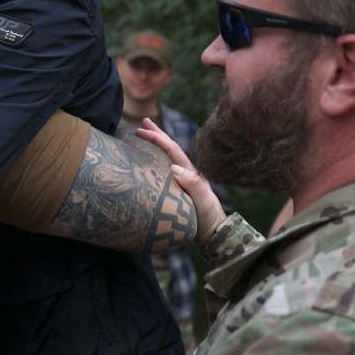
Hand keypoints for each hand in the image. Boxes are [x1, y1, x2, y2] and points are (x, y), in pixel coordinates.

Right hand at [135, 118, 227, 243]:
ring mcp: (179, 182)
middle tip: (143, 121)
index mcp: (188, 171)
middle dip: (157, 134)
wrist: (213, 233)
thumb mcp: (202, 199)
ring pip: (165, 158)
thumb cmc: (208, 216)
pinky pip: (161, 172)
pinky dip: (153, 162)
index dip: (157, 138)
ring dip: (156, 145)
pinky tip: (146, 162)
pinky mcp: (174, 192)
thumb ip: (192, 183)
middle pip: (169, 149)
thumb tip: (174, 167)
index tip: (141, 130)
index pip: (171, 149)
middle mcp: (183, 173)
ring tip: (144, 133)